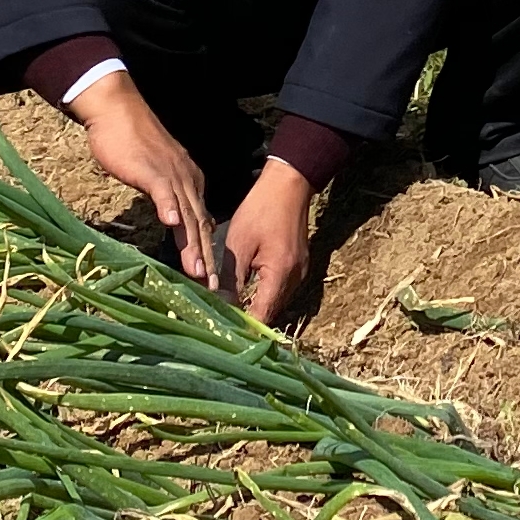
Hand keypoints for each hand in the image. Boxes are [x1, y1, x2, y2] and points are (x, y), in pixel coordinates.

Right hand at [65, 73, 221, 283]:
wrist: (117, 110)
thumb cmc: (132, 144)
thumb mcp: (155, 175)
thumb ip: (166, 197)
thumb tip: (171, 221)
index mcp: (189, 183)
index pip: (202, 224)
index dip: (207, 253)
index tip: (211, 282)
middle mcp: (187, 180)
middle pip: (200, 224)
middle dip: (207, 259)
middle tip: (213, 290)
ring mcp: (170, 174)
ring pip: (186, 214)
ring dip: (192, 244)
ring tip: (198, 273)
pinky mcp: (151, 169)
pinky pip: (163, 191)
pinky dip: (168, 208)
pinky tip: (171, 225)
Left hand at [220, 159, 319, 321]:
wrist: (289, 184)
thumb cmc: (261, 209)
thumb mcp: (238, 244)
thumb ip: (230, 279)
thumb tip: (219, 305)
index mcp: (280, 274)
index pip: (263, 314)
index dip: (245, 328)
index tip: (225, 335)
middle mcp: (295, 278)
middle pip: (271, 311)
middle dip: (249, 321)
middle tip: (223, 325)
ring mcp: (300, 272)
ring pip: (276, 302)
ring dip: (257, 308)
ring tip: (232, 313)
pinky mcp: (299, 265)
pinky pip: (281, 290)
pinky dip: (265, 295)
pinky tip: (248, 294)